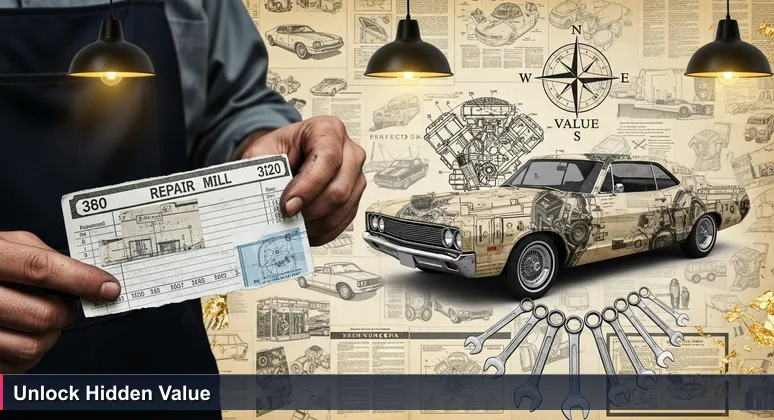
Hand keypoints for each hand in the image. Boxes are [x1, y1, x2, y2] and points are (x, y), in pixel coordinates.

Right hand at [0, 232, 120, 372]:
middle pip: (42, 315)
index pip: (41, 269)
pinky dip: (31, 353)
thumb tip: (84, 272)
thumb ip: (40, 254)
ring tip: (45, 318)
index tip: (108, 287)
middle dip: (67, 312)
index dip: (81, 279)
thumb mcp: (5, 243)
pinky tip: (25, 334)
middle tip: (68, 303)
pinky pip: (16, 365)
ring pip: (32, 346)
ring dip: (51, 335)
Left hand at [238, 116, 366, 245]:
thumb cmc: (279, 150)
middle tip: (287, 218)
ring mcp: (355, 177)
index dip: (308, 186)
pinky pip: (343, 221)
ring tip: (293, 224)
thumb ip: (260, 170)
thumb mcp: (262, 151)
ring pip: (342, 210)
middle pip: (339, 189)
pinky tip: (304, 228)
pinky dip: (322, 231)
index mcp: (328, 131)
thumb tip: (261, 196)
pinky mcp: (355, 198)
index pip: (328, 159)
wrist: (287, 156)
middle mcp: (349, 152)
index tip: (287, 205)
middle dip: (310, 211)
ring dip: (315, 223)